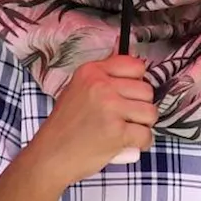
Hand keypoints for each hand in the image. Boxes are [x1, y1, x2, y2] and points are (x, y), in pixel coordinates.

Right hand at [25, 54, 157, 189]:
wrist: (50, 155)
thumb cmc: (65, 126)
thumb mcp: (77, 89)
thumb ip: (101, 74)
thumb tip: (121, 45)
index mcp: (91, 72)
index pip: (134, 65)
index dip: (137, 82)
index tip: (129, 94)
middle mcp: (101, 86)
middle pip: (146, 89)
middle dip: (141, 106)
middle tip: (126, 117)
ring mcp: (110, 108)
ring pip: (151, 111)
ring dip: (144, 124)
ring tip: (128, 130)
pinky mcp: (117, 132)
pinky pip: (147, 134)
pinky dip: (142, 143)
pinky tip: (129, 144)